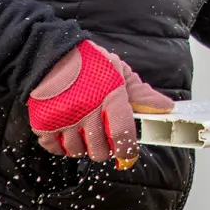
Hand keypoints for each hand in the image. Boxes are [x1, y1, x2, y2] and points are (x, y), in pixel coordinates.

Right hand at [27, 41, 173, 165]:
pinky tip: (68, 133)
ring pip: (78, 152)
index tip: (128, 155)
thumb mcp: (120, 72)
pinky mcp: (43, 123)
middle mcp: (86, 111)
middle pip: (100, 150)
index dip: (127, 151)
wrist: (51, 54)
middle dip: (105, 149)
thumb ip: (142, 94)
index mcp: (110, 98)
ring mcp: (63, 119)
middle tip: (104, 139)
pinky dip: (62, 146)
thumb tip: (166, 108)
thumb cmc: (89, 63)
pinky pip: (56, 149)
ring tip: (86, 133)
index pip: (122, 136)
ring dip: (84, 147)